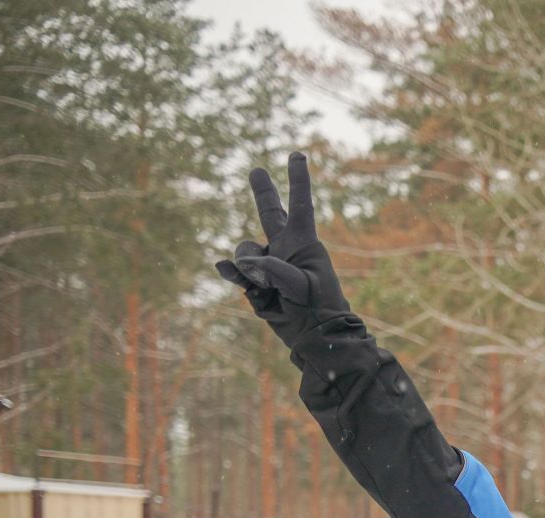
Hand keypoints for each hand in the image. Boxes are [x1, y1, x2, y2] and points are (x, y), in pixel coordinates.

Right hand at [214, 153, 353, 350]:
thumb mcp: (301, 285)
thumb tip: (245, 262)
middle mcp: (285, 248)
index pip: (299, 205)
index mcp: (304, 243)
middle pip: (270, 213)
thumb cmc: (318, 308)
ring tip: (265, 288)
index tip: (297, 155)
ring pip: (244, 250)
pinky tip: (226, 272)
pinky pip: (236, 270)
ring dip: (247, 265)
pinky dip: (231, 272)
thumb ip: (274, 269)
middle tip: (256, 171)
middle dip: (263, 192)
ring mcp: (269, 264)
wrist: (314, 336)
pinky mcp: (257, 282)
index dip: (298, 180)